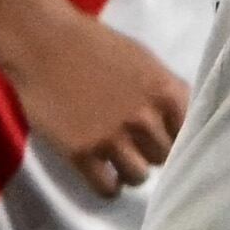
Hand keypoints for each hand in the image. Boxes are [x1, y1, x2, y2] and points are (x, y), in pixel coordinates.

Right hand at [0, 4, 186, 200]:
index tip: (160, 138)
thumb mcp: (143, 61)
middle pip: (163, 157)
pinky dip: (108, 186)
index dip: (173, 137)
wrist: (41, 41)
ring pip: (138, 176)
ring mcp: (111, 138)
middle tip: (131, 144)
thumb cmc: (92, 43)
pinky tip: (102, 175)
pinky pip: (106, 188)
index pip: (188, 134)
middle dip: (148, 152)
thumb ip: (163, 93)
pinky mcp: (81, 153)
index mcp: (165, 92)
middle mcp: (144, 119)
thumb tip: (175, 124)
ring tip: (116, 161)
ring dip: (129, 171)